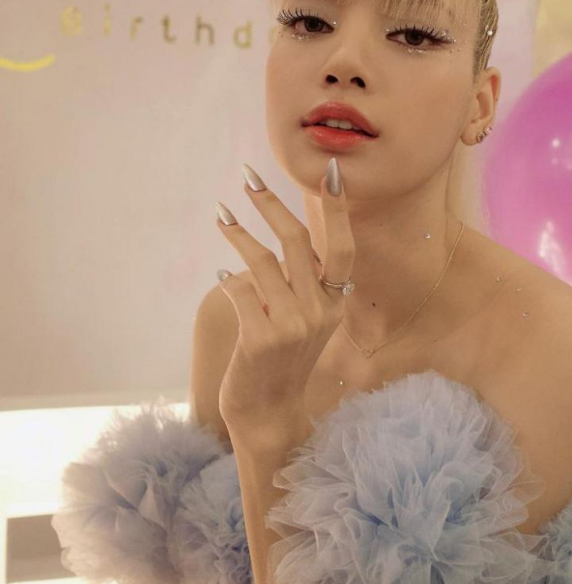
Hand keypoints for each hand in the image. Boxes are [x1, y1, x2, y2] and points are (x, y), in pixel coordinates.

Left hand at [214, 160, 353, 438]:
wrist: (269, 412)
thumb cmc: (282, 361)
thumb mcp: (307, 322)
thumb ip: (303, 285)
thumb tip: (277, 240)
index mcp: (335, 303)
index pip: (342, 246)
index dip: (337, 208)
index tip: (330, 170)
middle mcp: (319, 311)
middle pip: (297, 241)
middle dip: (270, 203)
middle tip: (248, 177)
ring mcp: (292, 325)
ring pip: (262, 261)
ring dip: (238, 233)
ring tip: (221, 215)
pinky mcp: (261, 338)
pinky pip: (239, 291)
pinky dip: (226, 280)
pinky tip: (218, 277)